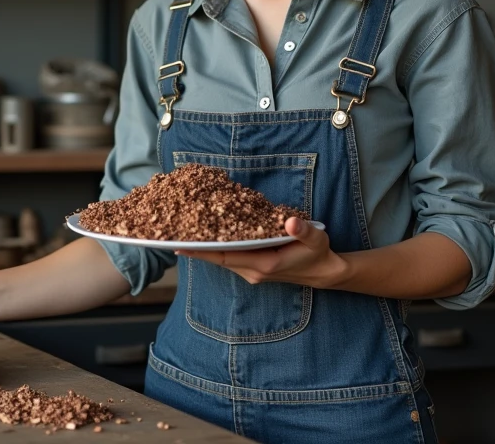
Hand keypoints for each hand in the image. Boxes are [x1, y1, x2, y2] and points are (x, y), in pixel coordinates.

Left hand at [176, 217, 349, 288]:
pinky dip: (215, 249)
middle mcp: (252, 271)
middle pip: (217, 259)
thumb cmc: (317, 253)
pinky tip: (205, 239)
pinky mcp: (252, 268)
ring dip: (203, 249)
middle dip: (195, 248)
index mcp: (263, 264)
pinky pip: (229, 258)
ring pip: (221, 259)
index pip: (226, 257)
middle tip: (172, 235)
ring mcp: (251, 272)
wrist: (323, 272)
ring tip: (183, 235)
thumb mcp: (316, 239)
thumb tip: (290, 222)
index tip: (181, 244)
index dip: (203, 251)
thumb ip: (304, 230)